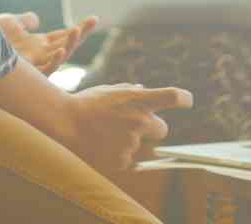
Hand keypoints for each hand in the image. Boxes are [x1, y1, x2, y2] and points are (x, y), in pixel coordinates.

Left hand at [0, 12, 98, 74]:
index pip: (63, 37)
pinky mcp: (26, 76)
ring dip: (70, 45)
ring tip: (77, 30)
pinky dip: (54, 62)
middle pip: (67, 45)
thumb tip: (37, 20)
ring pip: (60, 58)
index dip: (79, 28)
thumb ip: (25, 22)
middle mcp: (39, 57)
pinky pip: (45, 71)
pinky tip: (61, 50)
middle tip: (93, 21)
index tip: (94, 19)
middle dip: (80, 34)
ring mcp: (34, 67)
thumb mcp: (10, 23)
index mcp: (37, 45)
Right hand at [61, 84, 192, 175]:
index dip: (184, 99)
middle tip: (133, 126)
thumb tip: (142, 89)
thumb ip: (129, 92)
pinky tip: (101, 147)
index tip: (187, 101)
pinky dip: (118, 156)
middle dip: (152, 128)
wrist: (62, 123)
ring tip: (105, 135)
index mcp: (139, 100)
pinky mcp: (123, 161)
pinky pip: (128, 159)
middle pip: (163, 129)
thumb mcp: (108, 91)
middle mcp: (140, 121)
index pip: (173, 97)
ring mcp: (132, 143)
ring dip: (129, 142)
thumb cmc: (84, 104)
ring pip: (141, 146)